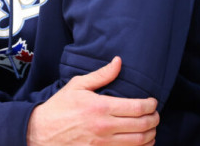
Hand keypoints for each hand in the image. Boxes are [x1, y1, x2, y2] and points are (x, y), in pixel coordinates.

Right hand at [26, 57, 158, 144]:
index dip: (151, 105)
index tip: (153, 101)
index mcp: (101, 107)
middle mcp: (105, 127)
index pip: (137, 108)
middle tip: (155, 114)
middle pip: (142, 126)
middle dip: (155, 119)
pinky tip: (141, 141)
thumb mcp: (78, 85)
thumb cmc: (60, 106)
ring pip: (139, 143)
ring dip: (151, 135)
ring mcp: (104, 144)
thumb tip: (118, 62)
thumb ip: (102, 75)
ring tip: (151, 127)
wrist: (43, 131)